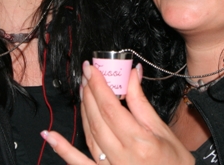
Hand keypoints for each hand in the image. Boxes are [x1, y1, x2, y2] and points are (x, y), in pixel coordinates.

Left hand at [43, 63, 194, 164]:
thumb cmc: (175, 162)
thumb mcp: (164, 130)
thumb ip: (142, 103)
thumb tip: (132, 73)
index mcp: (140, 142)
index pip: (111, 107)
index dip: (98, 85)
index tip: (92, 68)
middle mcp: (122, 155)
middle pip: (97, 118)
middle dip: (89, 92)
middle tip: (86, 72)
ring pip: (89, 134)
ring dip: (83, 110)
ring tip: (81, 89)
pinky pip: (78, 162)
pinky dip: (62, 149)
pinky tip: (48, 135)